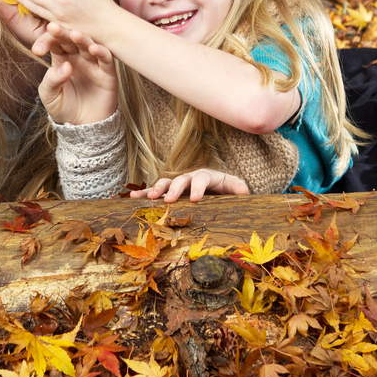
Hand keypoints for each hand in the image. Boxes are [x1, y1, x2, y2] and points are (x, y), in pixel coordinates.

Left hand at [35, 22, 117, 124]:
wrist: (84, 126)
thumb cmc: (64, 107)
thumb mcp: (50, 96)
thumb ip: (51, 80)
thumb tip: (64, 66)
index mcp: (61, 58)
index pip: (54, 43)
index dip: (47, 41)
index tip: (38, 48)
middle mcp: (78, 57)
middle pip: (70, 39)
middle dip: (63, 33)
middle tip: (54, 27)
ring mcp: (93, 63)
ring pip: (89, 45)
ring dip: (83, 38)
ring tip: (75, 34)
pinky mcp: (107, 73)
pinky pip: (106, 59)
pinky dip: (102, 52)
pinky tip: (94, 48)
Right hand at [129, 169, 249, 202]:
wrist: (217, 186)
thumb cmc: (226, 188)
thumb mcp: (234, 187)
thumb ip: (238, 188)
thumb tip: (244, 192)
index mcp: (206, 176)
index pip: (202, 179)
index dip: (198, 188)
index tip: (196, 199)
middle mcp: (190, 177)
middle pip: (180, 180)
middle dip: (174, 189)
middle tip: (168, 200)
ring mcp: (178, 184)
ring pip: (165, 183)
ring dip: (156, 189)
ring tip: (149, 197)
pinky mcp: (170, 191)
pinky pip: (155, 190)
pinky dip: (144, 193)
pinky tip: (132, 197)